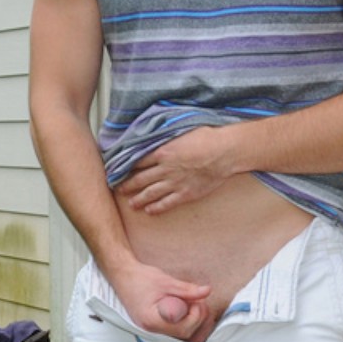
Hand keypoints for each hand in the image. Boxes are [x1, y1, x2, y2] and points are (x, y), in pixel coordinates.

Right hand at [107, 262, 212, 340]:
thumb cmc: (141, 278)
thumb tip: (207, 291)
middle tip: (196, 301)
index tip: (196, 301)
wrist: (122, 275)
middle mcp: (151, 329)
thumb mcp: (166, 282)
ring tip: (191, 303)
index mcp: (152, 321)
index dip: (195, 316)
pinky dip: (183, 320)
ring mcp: (151, 329)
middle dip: (196, 318)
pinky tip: (185, 308)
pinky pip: (173, 328)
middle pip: (183, 333)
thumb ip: (187, 290)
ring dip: (191, 320)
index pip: (183, 328)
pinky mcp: (153, 325)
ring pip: (179, 333)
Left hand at [115, 126, 237, 213]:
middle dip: (127, 185)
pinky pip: (167, 203)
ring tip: (131, 204)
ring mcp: (175, 183)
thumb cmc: (206, 138)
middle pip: (140, 179)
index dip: (126, 167)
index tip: (118, 171)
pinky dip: (157, 208)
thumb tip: (156, 130)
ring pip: (150, 193)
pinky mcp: (186, 194)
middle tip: (118, 190)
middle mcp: (165, 169)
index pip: (138, 161)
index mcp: (162, 152)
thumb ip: (166, 135)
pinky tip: (150, 211)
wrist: (224, 152)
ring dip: (138, 199)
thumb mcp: (182, 130)